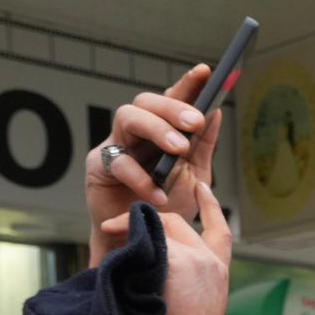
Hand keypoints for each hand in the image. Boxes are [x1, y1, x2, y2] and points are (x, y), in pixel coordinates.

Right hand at [87, 65, 222, 262]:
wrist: (142, 243)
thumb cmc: (167, 208)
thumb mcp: (194, 177)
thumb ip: (203, 147)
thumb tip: (216, 112)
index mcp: (160, 132)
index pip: (171, 100)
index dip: (186, 84)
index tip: (205, 72)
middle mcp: (136, 133)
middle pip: (145, 101)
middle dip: (172, 107)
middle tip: (195, 122)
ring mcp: (115, 147)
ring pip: (127, 117)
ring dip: (155, 129)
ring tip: (178, 149)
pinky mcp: (97, 169)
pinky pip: (118, 164)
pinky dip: (141, 179)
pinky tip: (159, 194)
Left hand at [99, 189, 232, 314]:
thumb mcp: (196, 307)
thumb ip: (185, 284)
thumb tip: (158, 276)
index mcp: (219, 271)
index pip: (221, 231)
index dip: (212, 208)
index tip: (204, 188)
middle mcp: (211, 260)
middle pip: (180, 224)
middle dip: (150, 218)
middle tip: (120, 223)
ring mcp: (196, 257)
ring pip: (161, 225)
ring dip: (131, 226)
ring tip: (109, 231)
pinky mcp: (177, 258)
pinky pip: (145, 235)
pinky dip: (125, 234)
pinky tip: (109, 236)